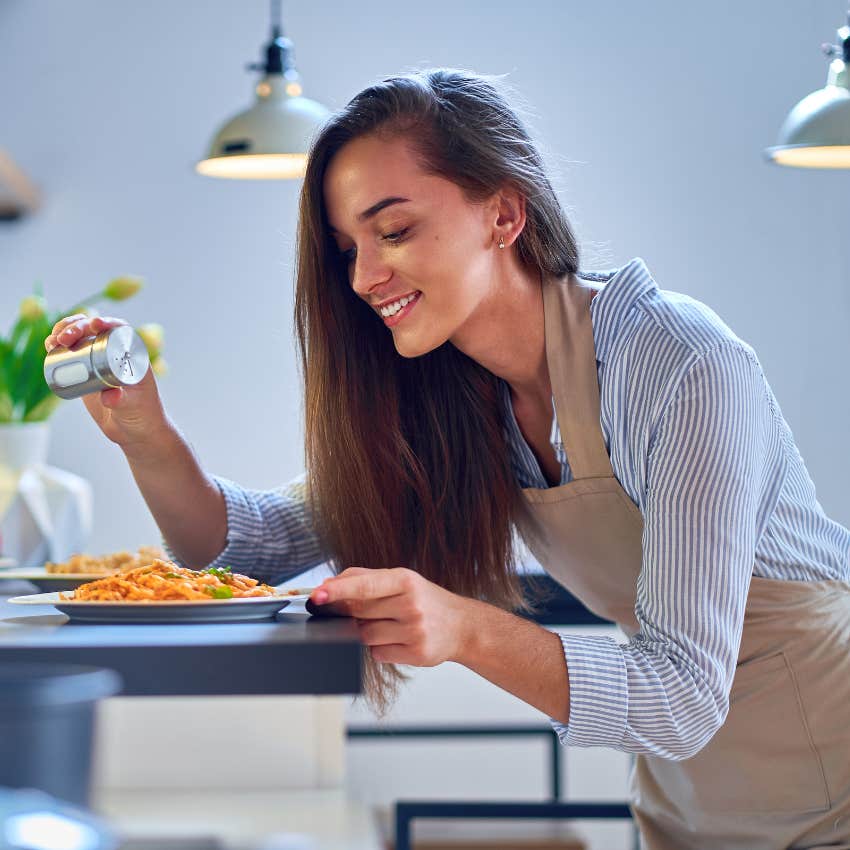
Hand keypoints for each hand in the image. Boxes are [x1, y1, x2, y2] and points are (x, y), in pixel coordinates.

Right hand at [45, 314, 168, 451]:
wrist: (134, 430)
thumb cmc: (142, 416)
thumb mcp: (132, 407)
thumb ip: (122, 401)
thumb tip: (109, 396)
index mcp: (133, 353)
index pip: (120, 329)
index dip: (107, 322)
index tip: (95, 325)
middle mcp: (116, 351)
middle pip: (95, 329)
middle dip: (77, 326)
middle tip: (64, 339)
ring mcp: (99, 359)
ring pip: (80, 336)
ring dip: (64, 330)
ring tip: (53, 342)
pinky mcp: (86, 369)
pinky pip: (71, 350)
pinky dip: (59, 343)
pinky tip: (49, 345)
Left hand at [309, 567, 470, 665]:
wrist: (462, 626)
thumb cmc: (425, 600)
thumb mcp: (401, 580)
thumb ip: (365, 578)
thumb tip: (329, 584)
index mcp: (405, 580)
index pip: (365, 585)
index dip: (338, 590)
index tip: (317, 594)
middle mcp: (411, 604)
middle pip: (359, 612)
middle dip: (347, 613)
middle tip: (349, 611)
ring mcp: (414, 631)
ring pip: (365, 636)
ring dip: (366, 632)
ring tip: (386, 624)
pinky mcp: (417, 654)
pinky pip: (379, 654)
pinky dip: (380, 648)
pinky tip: (396, 639)